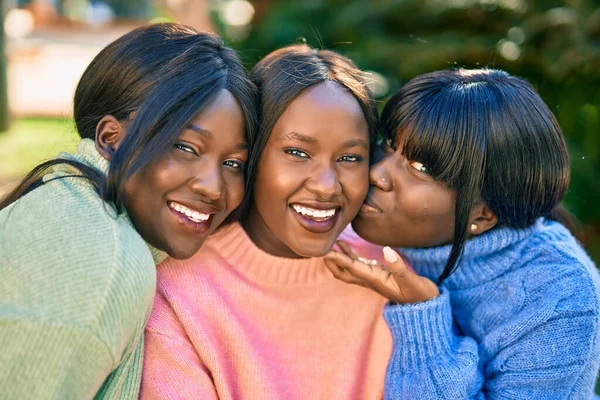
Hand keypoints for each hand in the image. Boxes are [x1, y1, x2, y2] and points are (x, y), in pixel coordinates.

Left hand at [324, 241, 438, 303]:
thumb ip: (399, 266)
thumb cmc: (421, 294)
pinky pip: (359, 266)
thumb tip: (387, 250)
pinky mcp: (379, 276)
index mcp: (376, 280)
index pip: (352, 268)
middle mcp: (371, 281)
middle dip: (332, 262)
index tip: (326, 250)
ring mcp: (374, 279)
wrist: (427, 306)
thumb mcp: (413, 281)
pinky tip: (347, 247)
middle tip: (322, 247)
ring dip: (340, 257)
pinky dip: (351, 257)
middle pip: (344, 273)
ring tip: (333, 242)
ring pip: (350, 269)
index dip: (338, 259)